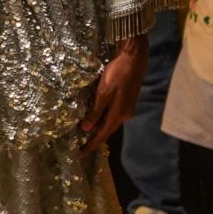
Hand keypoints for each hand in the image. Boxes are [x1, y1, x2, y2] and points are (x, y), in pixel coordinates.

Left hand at [80, 34, 148, 153]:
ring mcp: (126, 108)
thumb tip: (86, 129)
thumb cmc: (117, 74)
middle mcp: (124, 115)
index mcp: (119, 114)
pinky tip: (93, 119)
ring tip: (83, 134)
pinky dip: (101, 119)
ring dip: (97, 129)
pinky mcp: (125, 101)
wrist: (134, 59)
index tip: (80, 154)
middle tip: (78, 145)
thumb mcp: (103, 92)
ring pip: (109, 122)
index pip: (103, 134)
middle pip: (107, 130)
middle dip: (93, 139)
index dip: (92, 145)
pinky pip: (111, 115)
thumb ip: (96, 111)